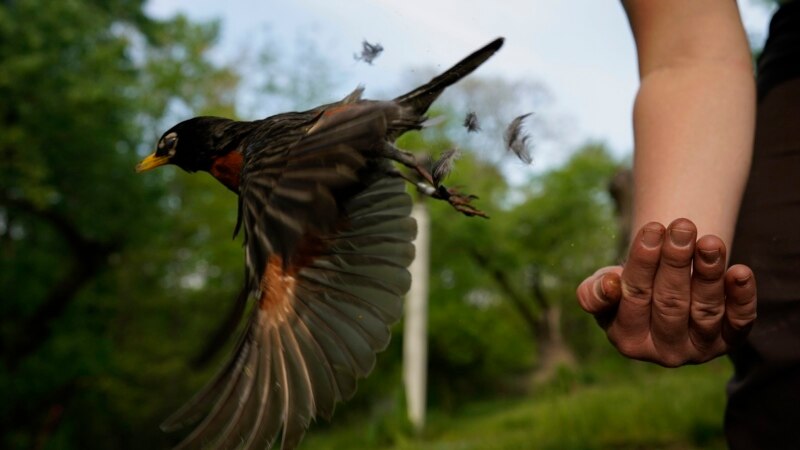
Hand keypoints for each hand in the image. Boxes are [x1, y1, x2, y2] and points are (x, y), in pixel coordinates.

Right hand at [576, 218, 756, 366]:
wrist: (663, 296)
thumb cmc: (629, 287)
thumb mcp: (603, 288)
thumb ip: (594, 292)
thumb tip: (609, 285)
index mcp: (628, 340)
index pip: (635, 298)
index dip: (643, 262)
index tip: (653, 228)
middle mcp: (664, 352)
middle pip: (670, 304)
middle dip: (676, 262)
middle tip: (683, 226)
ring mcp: (699, 349)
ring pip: (705, 311)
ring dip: (709, 274)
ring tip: (710, 241)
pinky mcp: (730, 342)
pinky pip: (740, 322)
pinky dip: (742, 297)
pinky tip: (739, 271)